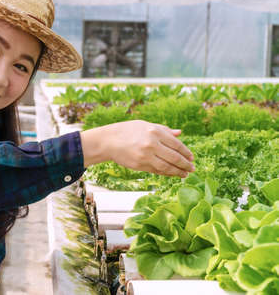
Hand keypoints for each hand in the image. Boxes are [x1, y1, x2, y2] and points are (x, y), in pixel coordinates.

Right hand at [80, 120, 194, 177]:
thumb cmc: (127, 131)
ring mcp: (146, 156)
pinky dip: (166, 173)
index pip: (176, 144)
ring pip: (167, 167)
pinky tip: (172, 174)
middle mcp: (152, 144)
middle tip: (192, 169)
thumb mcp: (145, 125)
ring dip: (178, 172)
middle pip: (174, 157)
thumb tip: (180, 133)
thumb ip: (164, 130)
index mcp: (155, 132)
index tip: (192, 158)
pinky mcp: (140, 165)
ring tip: (185, 174)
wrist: (108, 141)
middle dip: (185, 164)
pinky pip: (157, 171)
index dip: (186, 152)